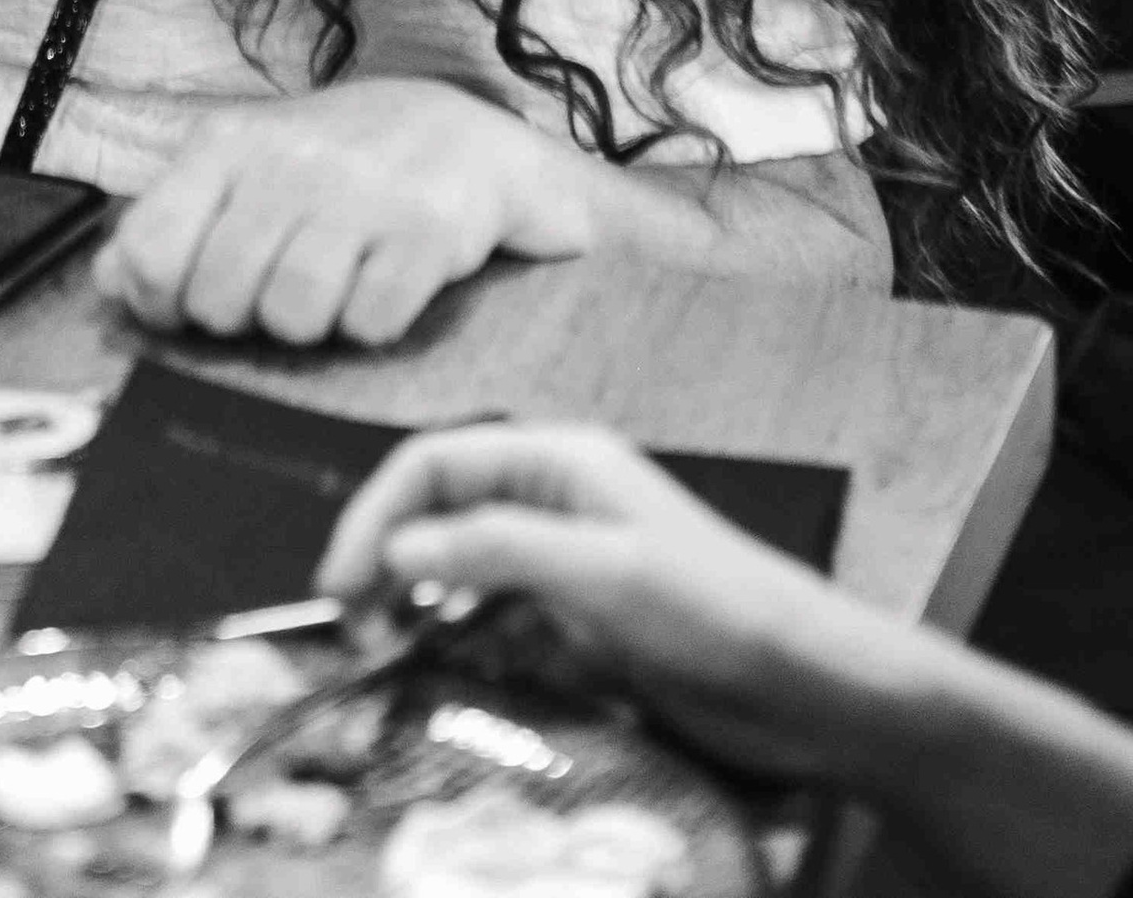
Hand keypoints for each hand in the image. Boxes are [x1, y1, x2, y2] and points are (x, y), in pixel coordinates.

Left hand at [93, 79, 593, 347]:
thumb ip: (170, 221)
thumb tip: (109, 282)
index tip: (193, 304)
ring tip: (333, 287)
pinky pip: (370, 324)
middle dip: (246, 317)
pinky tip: (383, 284)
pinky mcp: (427, 231)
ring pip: (293, 318)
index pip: (150, 251)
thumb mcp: (244, 170)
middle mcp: (288, 160)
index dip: (162, 304)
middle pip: (220, 301)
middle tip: (280, 288)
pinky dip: (373, 324)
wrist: (469, 135)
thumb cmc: (338, 165)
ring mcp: (360, 193)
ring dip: (312, 325)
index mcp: (229, 144)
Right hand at [315, 423, 903, 787]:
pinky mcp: (584, 626)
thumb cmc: (716, 611)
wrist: (810, 687)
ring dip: (419, 606)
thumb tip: (398, 547)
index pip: (436, 464)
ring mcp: (569, 567)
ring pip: (464, 572)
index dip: (377, 514)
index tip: (338, 584)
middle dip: (388, 560)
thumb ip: (497, 550)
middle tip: (352, 630)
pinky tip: (448, 675)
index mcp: (558, 462)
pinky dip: (464, 643)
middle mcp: (554, 503)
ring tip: (386, 657)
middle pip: (442, 514)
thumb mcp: (603, 574)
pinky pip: (500, 624)